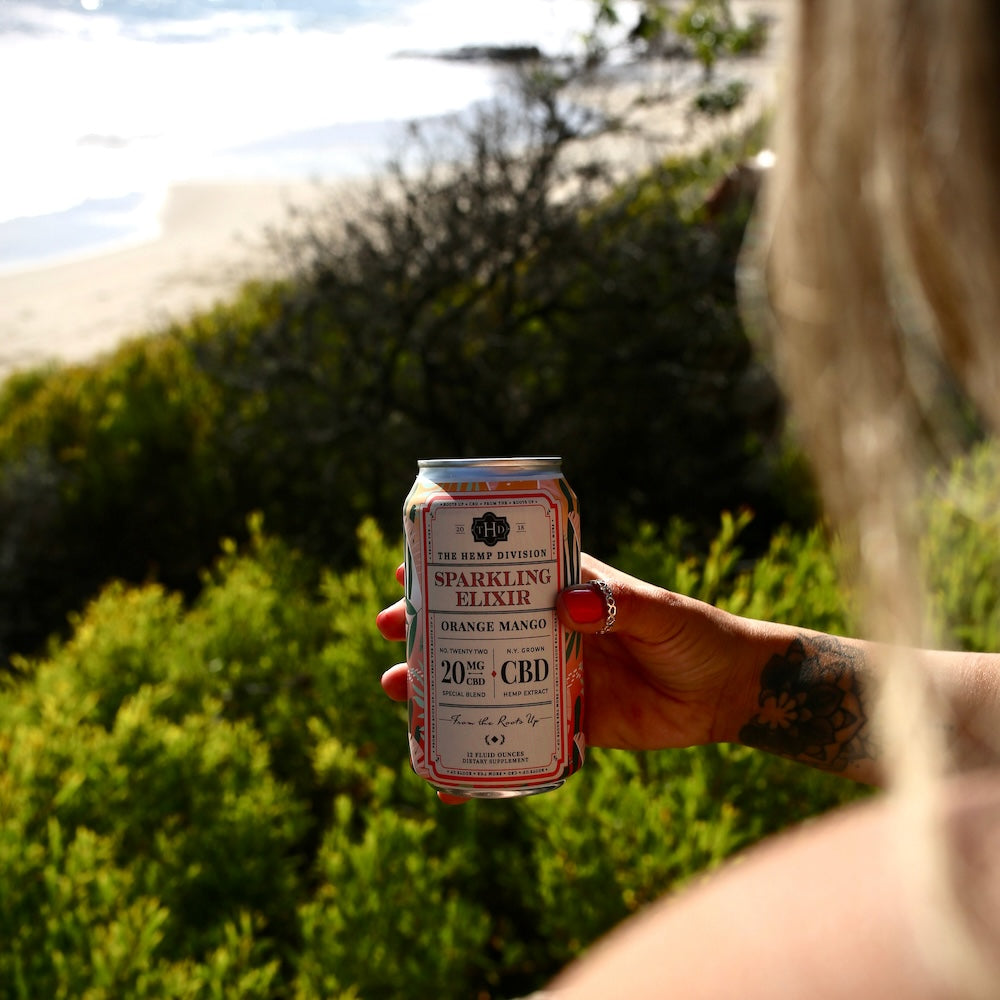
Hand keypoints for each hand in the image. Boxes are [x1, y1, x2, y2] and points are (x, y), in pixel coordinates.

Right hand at [376, 555, 757, 754]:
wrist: (727, 694)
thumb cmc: (693, 634)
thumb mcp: (657, 610)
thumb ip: (615, 605)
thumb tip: (564, 603)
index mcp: (564, 591)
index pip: (499, 577)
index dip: (453, 574)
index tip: (405, 571)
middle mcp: (548, 630)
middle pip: (477, 629)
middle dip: (429, 632)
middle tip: (390, 635)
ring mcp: (553, 677)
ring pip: (485, 681)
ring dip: (441, 687)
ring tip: (400, 694)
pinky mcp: (568, 722)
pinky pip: (517, 736)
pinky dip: (482, 755)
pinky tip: (448, 776)